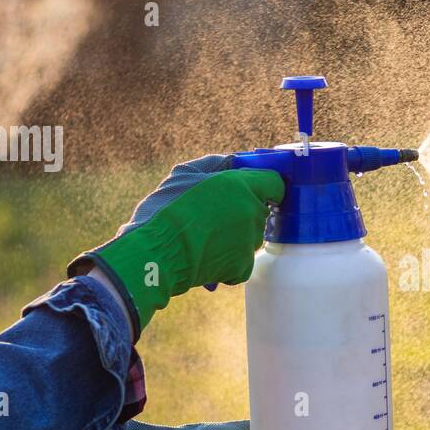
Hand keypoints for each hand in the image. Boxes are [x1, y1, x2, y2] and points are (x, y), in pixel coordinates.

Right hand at [69, 154, 282, 337]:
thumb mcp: (184, 174)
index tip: (252, 189)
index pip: (275, 183)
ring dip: (235, 234)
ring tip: (205, 235)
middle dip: (243, 209)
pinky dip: (229, 259)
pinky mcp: (242, 267)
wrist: (155, 254)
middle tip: (214, 214)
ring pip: (251, 235)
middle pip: (260, 209)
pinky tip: (207, 253)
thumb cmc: (165, 211)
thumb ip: (215, 164)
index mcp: (242, 186)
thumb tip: (233, 163)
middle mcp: (252, 213)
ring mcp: (250, 242)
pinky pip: (242, 259)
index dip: (265, 184)